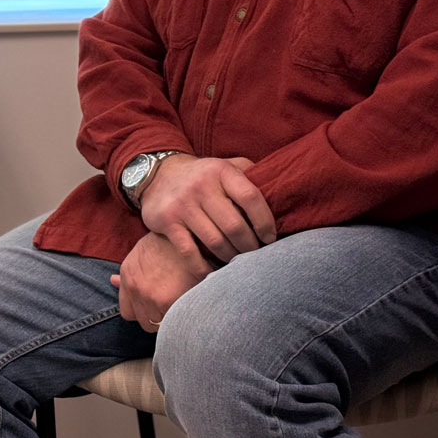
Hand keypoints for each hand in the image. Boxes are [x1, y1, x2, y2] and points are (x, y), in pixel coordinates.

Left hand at [111, 231, 212, 330]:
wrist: (188, 233)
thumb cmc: (167, 241)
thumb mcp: (141, 251)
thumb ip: (127, 271)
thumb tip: (112, 281)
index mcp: (127, 275)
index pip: (127, 312)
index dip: (142, 312)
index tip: (154, 308)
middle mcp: (134, 288)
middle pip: (144, 322)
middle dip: (157, 317)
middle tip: (171, 306)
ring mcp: (150, 296)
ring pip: (159, 325)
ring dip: (170, 318)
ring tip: (182, 304)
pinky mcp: (168, 302)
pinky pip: (172, 322)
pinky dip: (181, 317)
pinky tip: (189, 304)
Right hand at [140, 154, 275, 267]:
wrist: (157, 175)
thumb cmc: (202, 176)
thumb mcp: (225, 165)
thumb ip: (250, 174)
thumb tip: (280, 195)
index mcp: (220, 171)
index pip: (251, 198)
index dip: (265, 222)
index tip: (270, 238)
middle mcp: (201, 186)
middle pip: (235, 226)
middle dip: (250, 247)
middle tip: (255, 256)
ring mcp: (182, 204)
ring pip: (215, 242)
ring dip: (231, 258)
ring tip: (238, 263)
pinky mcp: (167, 221)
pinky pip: (190, 253)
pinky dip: (204, 268)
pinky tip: (214, 273)